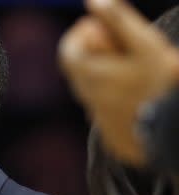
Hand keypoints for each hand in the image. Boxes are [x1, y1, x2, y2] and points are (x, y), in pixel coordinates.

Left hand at [58, 0, 178, 165]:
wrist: (175, 133)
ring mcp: (102, 122)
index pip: (68, 50)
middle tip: (125, 45)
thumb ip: (118, 20)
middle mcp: (89, 101)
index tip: (101, 25)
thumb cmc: (161, 85)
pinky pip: (111, 113)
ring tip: (141, 71)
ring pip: (97, 92)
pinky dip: (121, 100)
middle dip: (98, 53)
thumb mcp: (145, 45)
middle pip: (82, 71)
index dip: (82, 33)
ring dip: (111, 77)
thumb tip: (94, 0)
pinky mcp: (115, 138)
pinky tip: (145, 97)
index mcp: (91, 77)